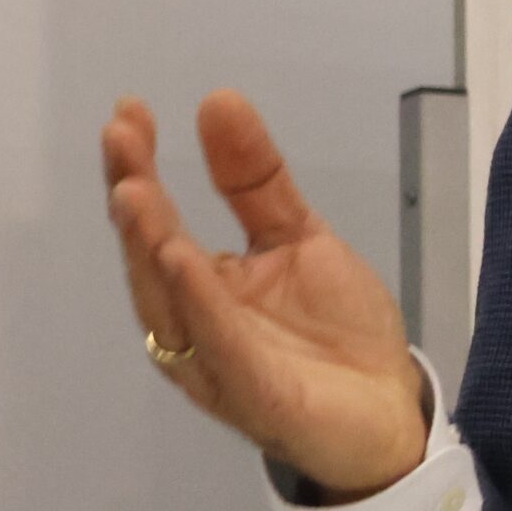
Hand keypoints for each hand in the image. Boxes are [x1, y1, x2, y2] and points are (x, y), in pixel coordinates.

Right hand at [103, 89, 428, 499]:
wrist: (391, 410)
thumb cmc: (337, 331)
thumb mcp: (299, 238)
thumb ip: (257, 181)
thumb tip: (217, 100)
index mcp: (202, 289)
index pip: (157, 223)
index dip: (138, 168)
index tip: (128, 111)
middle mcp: (195, 327)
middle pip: (151, 259)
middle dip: (133, 198)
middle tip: (120, 137)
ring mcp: (219, 364)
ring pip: (171, 303)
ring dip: (150, 245)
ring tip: (134, 191)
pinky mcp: (256, 396)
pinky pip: (221, 345)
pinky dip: (199, 302)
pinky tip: (183, 258)